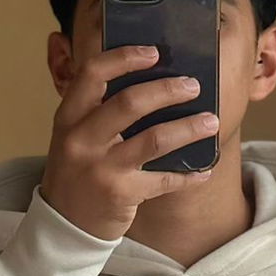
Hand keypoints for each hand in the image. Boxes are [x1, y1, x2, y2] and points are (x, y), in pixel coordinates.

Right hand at [40, 43, 216, 240]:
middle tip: (193, 86)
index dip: (125, 58)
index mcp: (68, 117)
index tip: (154, 52)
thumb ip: (99, 111)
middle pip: (130, 102)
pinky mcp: (120, 194)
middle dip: (168, 90)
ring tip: (211, 121)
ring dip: (188, 128)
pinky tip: (203, 170)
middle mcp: (81, 139)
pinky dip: (188, 175)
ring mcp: (100, 168)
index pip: (93, 74)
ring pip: (154, 139)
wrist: (63, 223)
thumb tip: (153, 82)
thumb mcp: (75, 136)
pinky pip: (164, 179)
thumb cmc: (77, 170)